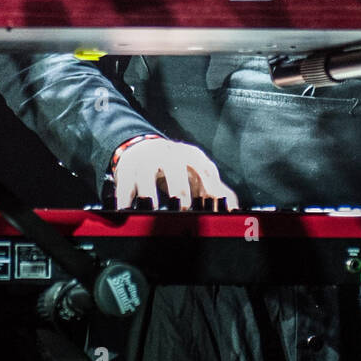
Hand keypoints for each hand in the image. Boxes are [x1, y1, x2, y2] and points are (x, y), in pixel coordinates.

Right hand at [112, 138, 238, 209]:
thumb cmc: (178, 166)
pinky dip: (125, 200)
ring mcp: (146, 161)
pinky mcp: (127, 169)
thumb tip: (235, 209)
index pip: (204, 172)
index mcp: (192, 157)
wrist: (146, 148)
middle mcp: (169, 156)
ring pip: (147, 176)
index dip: (209, 190)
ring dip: (150, 195)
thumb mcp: (199, 172)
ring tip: (154, 211)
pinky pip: (125, 185)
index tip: (212, 209)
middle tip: (184, 212)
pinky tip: (127, 212)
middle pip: (176, 173)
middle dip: (181, 193)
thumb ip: (216, 190)